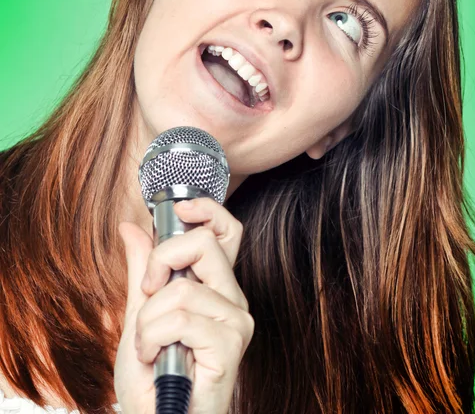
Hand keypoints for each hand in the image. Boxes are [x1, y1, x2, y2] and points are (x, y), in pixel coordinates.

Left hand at [114, 198, 253, 413]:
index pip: (226, 231)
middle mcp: (232, 297)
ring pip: (182, 288)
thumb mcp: (140, 313)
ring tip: (150, 345)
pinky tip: (157, 357)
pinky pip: (180, 319)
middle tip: (148, 290)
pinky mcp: (231, 343)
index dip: (207, 210)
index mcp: (215, 285)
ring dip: (148, 320)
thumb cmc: (154, 374)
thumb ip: (141, 269)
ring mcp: (235, 320)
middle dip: (161, 260)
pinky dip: (153, 338)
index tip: (177, 208)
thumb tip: (131, 227)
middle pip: (205, 243)